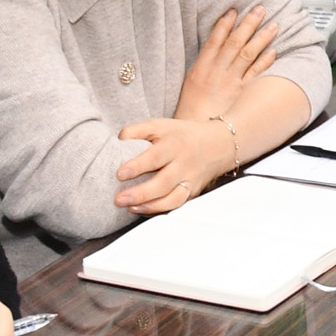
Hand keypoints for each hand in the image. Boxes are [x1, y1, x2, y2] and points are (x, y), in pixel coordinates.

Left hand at [116, 116, 237, 212]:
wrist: (217, 145)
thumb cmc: (182, 135)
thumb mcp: (160, 125)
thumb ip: (137, 130)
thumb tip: (118, 140)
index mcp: (174, 145)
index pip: (155, 157)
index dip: (137, 166)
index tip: (119, 174)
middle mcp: (184, 165)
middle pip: (163, 183)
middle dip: (140, 194)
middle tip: (119, 199)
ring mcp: (190, 181)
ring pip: (173, 199)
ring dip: (151, 207)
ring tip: (131, 208)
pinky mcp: (192, 194)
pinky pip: (176, 206)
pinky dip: (159, 211)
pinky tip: (143, 211)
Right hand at [175, 9, 277, 122]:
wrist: (195, 129)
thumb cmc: (192, 107)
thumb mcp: (191, 81)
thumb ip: (204, 64)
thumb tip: (216, 48)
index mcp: (201, 67)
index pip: (215, 40)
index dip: (225, 24)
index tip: (234, 10)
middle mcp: (217, 71)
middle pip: (235, 42)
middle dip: (248, 24)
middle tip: (259, 10)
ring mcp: (230, 81)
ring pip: (248, 54)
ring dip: (262, 38)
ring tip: (273, 25)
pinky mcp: (241, 92)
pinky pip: (256, 73)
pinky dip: (265, 61)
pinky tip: (273, 51)